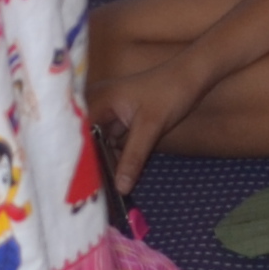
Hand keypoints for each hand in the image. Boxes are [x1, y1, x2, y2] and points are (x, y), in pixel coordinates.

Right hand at [89, 51, 212, 203]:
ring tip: (96, 190)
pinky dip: (114, 156)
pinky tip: (112, 177)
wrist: (194, 76)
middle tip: (85, 193)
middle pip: (86, 140)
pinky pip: (112, 141)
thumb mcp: (151, 127)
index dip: (74, 158)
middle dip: (87, 163)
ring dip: (101, 162)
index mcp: (98, 100)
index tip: (74, 185)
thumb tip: (120, 189)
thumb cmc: (171, 92)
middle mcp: (98, 105)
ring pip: (99, 143)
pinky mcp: (122, 120)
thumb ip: (133, 157)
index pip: (77, 134)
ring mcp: (110, 113)